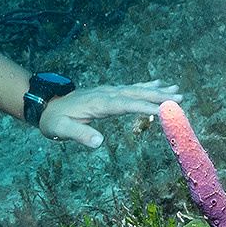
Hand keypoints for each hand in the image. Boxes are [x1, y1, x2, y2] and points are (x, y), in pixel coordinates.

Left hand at [38, 79, 183, 147]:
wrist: (46, 105)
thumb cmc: (54, 120)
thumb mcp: (62, 130)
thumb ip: (79, 135)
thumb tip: (99, 142)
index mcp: (98, 103)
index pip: (125, 105)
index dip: (144, 107)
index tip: (163, 111)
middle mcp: (106, 94)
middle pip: (135, 94)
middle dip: (158, 96)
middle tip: (179, 98)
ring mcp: (108, 91)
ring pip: (136, 89)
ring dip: (156, 90)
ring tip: (176, 89)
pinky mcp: (109, 93)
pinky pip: (130, 88)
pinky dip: (145, 86)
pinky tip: (157, 84)